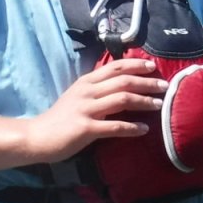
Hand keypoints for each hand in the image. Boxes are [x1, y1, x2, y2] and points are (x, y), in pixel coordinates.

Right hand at [23, 59, 167, 162]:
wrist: (36, 137)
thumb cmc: (60, 118)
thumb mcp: (77, 96)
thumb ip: (97, 89)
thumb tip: (122, 84)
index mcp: (86, 82)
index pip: (115, 67)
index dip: (136, 65)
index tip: (152, 66)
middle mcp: (87, 92)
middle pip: (123, 81)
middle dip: (147, 82)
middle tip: (165, 86)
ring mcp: (86, 109)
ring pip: (122, 99)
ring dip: (144, 101)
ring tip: (160, 105)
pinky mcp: (86, 129)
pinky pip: (114, 126)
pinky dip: (132, 128)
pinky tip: (143, 130)